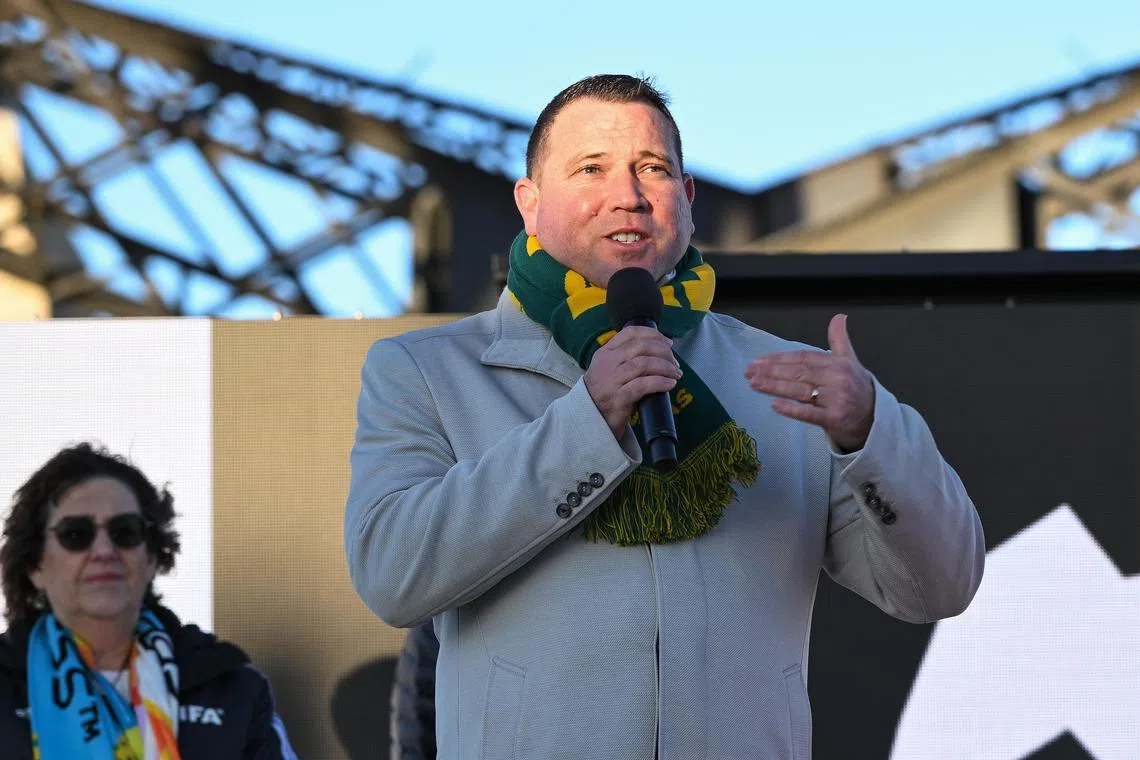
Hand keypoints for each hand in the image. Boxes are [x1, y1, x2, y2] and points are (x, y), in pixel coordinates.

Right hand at [585, 326, 681, 439]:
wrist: (588, 419)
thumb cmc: (604, 393)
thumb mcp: (608, 369)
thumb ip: (625, 357)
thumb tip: (658, 351)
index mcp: (605, 352)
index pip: (631, 332)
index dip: (654, 334)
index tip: (668, 343)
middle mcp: (607, 363)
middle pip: (641, 346)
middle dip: (664, 352)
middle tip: (675, 363)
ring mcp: (612, 380)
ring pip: (644, 364)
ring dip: (665, 367)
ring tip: (675, 374)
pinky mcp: (618, 398)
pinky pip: (643, 385)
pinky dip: (660, 382)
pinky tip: (670, 384)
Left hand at [743, 314, 874, 451]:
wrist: (876, 420)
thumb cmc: (859, 390)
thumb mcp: (851, 361)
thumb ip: (840, 339)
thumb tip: (839, 317)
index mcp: (838, 363)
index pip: (803, 357)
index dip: (780, 358)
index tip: (759, 360)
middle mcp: (838, 379)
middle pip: (798, 372)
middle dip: (771, 371)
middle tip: (749, 371)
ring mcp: (837, 400)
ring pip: (800, 391)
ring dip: (774, 387)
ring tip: (754, 383)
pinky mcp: (835, 419)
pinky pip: (810, 414)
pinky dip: (792, 409)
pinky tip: (775, 405)